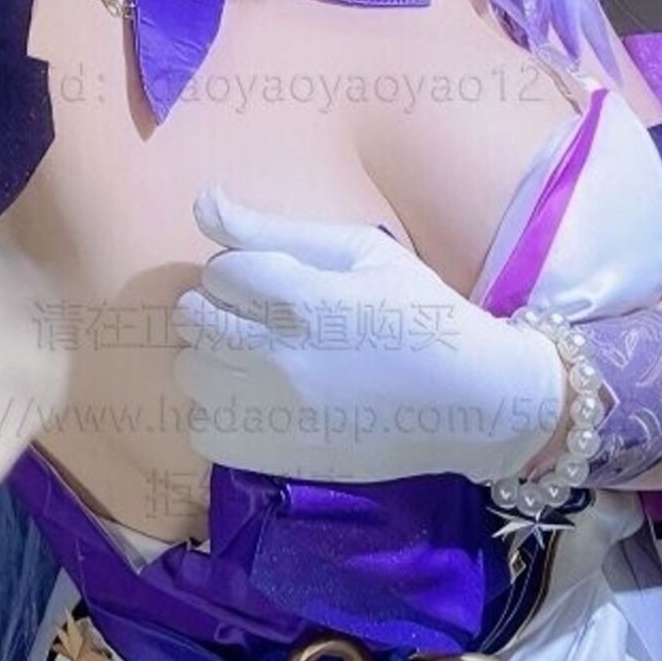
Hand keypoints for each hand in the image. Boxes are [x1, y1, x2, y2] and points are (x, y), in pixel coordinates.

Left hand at [172, 185, 562, 482]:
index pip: (219, 271)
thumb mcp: (359, 251)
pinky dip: (219, 413)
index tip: (278, 282)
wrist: (471, 400)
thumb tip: (202, 203)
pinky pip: (202, 430)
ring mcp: (271, 411)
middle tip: (268, 316)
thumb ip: (273, 229)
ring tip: (261, 358)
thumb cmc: (420, 314)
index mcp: (299, 296)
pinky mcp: (273, 457)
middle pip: (193, 318)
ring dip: (216, 358)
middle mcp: (274, 354)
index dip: (245, 270)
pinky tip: (259, 401)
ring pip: (190, 372)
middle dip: (222, 307)